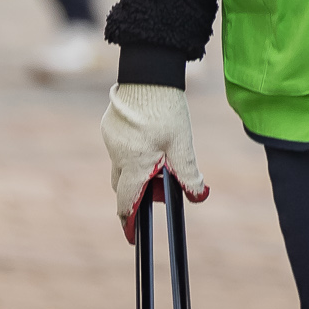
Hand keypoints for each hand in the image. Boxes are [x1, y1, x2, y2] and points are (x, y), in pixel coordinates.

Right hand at [100, 82, 207, 243]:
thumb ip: (188, 172)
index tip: (132, 235)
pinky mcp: (109, 126)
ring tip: (158, 155)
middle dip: (136, 191)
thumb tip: (199, 195)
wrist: (148, 74)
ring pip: (121, 164)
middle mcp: (117, 155)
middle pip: (123, 185)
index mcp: (134, 164)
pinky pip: (118, 147)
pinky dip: (131, 150)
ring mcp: (110, 140)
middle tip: (157, 187)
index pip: (125, 203)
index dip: (128, 221)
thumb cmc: (166, 110)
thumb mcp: (182, 143)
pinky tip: (147, 136)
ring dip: (135, 168)